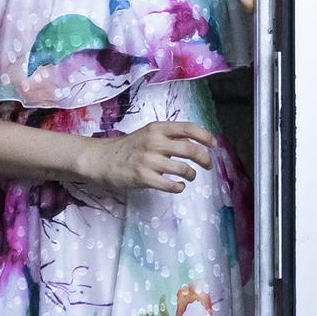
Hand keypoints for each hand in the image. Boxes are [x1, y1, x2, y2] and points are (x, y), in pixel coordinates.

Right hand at [77, 120, 215, 192]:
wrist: (102, 159)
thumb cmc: (130, 147)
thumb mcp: (149, 134)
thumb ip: (170, 137)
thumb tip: (197, 143)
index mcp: (157, 128)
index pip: (188, 128)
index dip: (205, 136)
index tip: (214, 144)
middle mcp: (154, 142)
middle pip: (190, 149)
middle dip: (204, 159)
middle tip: (208, 165)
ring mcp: (148, 160)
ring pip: (183, 168)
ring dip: (191, 174)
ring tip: (190, 176)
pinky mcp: (143, 177)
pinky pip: (170, 185)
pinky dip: (179, 187)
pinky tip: (179, 186)